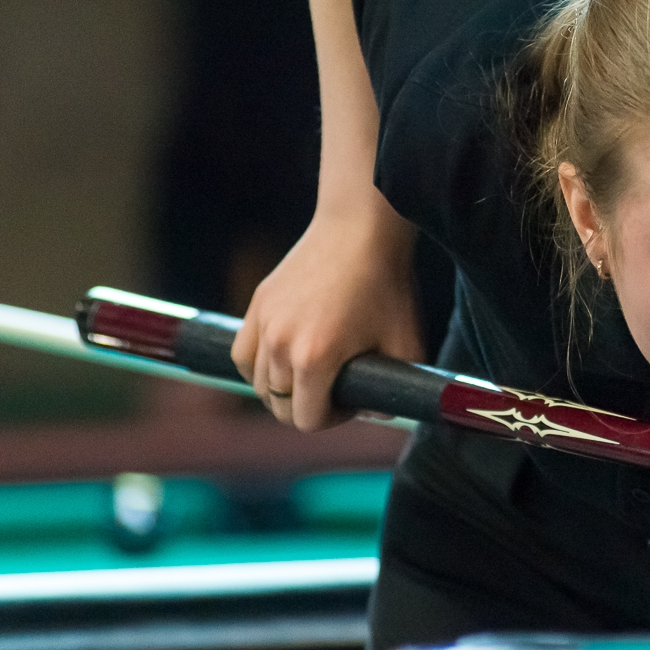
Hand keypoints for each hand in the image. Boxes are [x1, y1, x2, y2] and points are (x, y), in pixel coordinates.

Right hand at [232, 208, 424, 430]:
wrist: (360, 230)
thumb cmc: (388, 285)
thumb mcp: (406, 343)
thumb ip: (394, 388)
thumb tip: (377, 415)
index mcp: (314, 360)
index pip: (305, 419)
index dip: (332, 419)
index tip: (351, 401)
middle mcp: (279, 344)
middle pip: (278, 406)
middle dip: (308, 406)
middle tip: (336, 389)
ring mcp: (263, 323)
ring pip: (257, 383)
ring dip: (283, 388)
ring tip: (313, 374)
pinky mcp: (257, 304)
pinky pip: (244, 354)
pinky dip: (259, 366)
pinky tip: (284, 359)